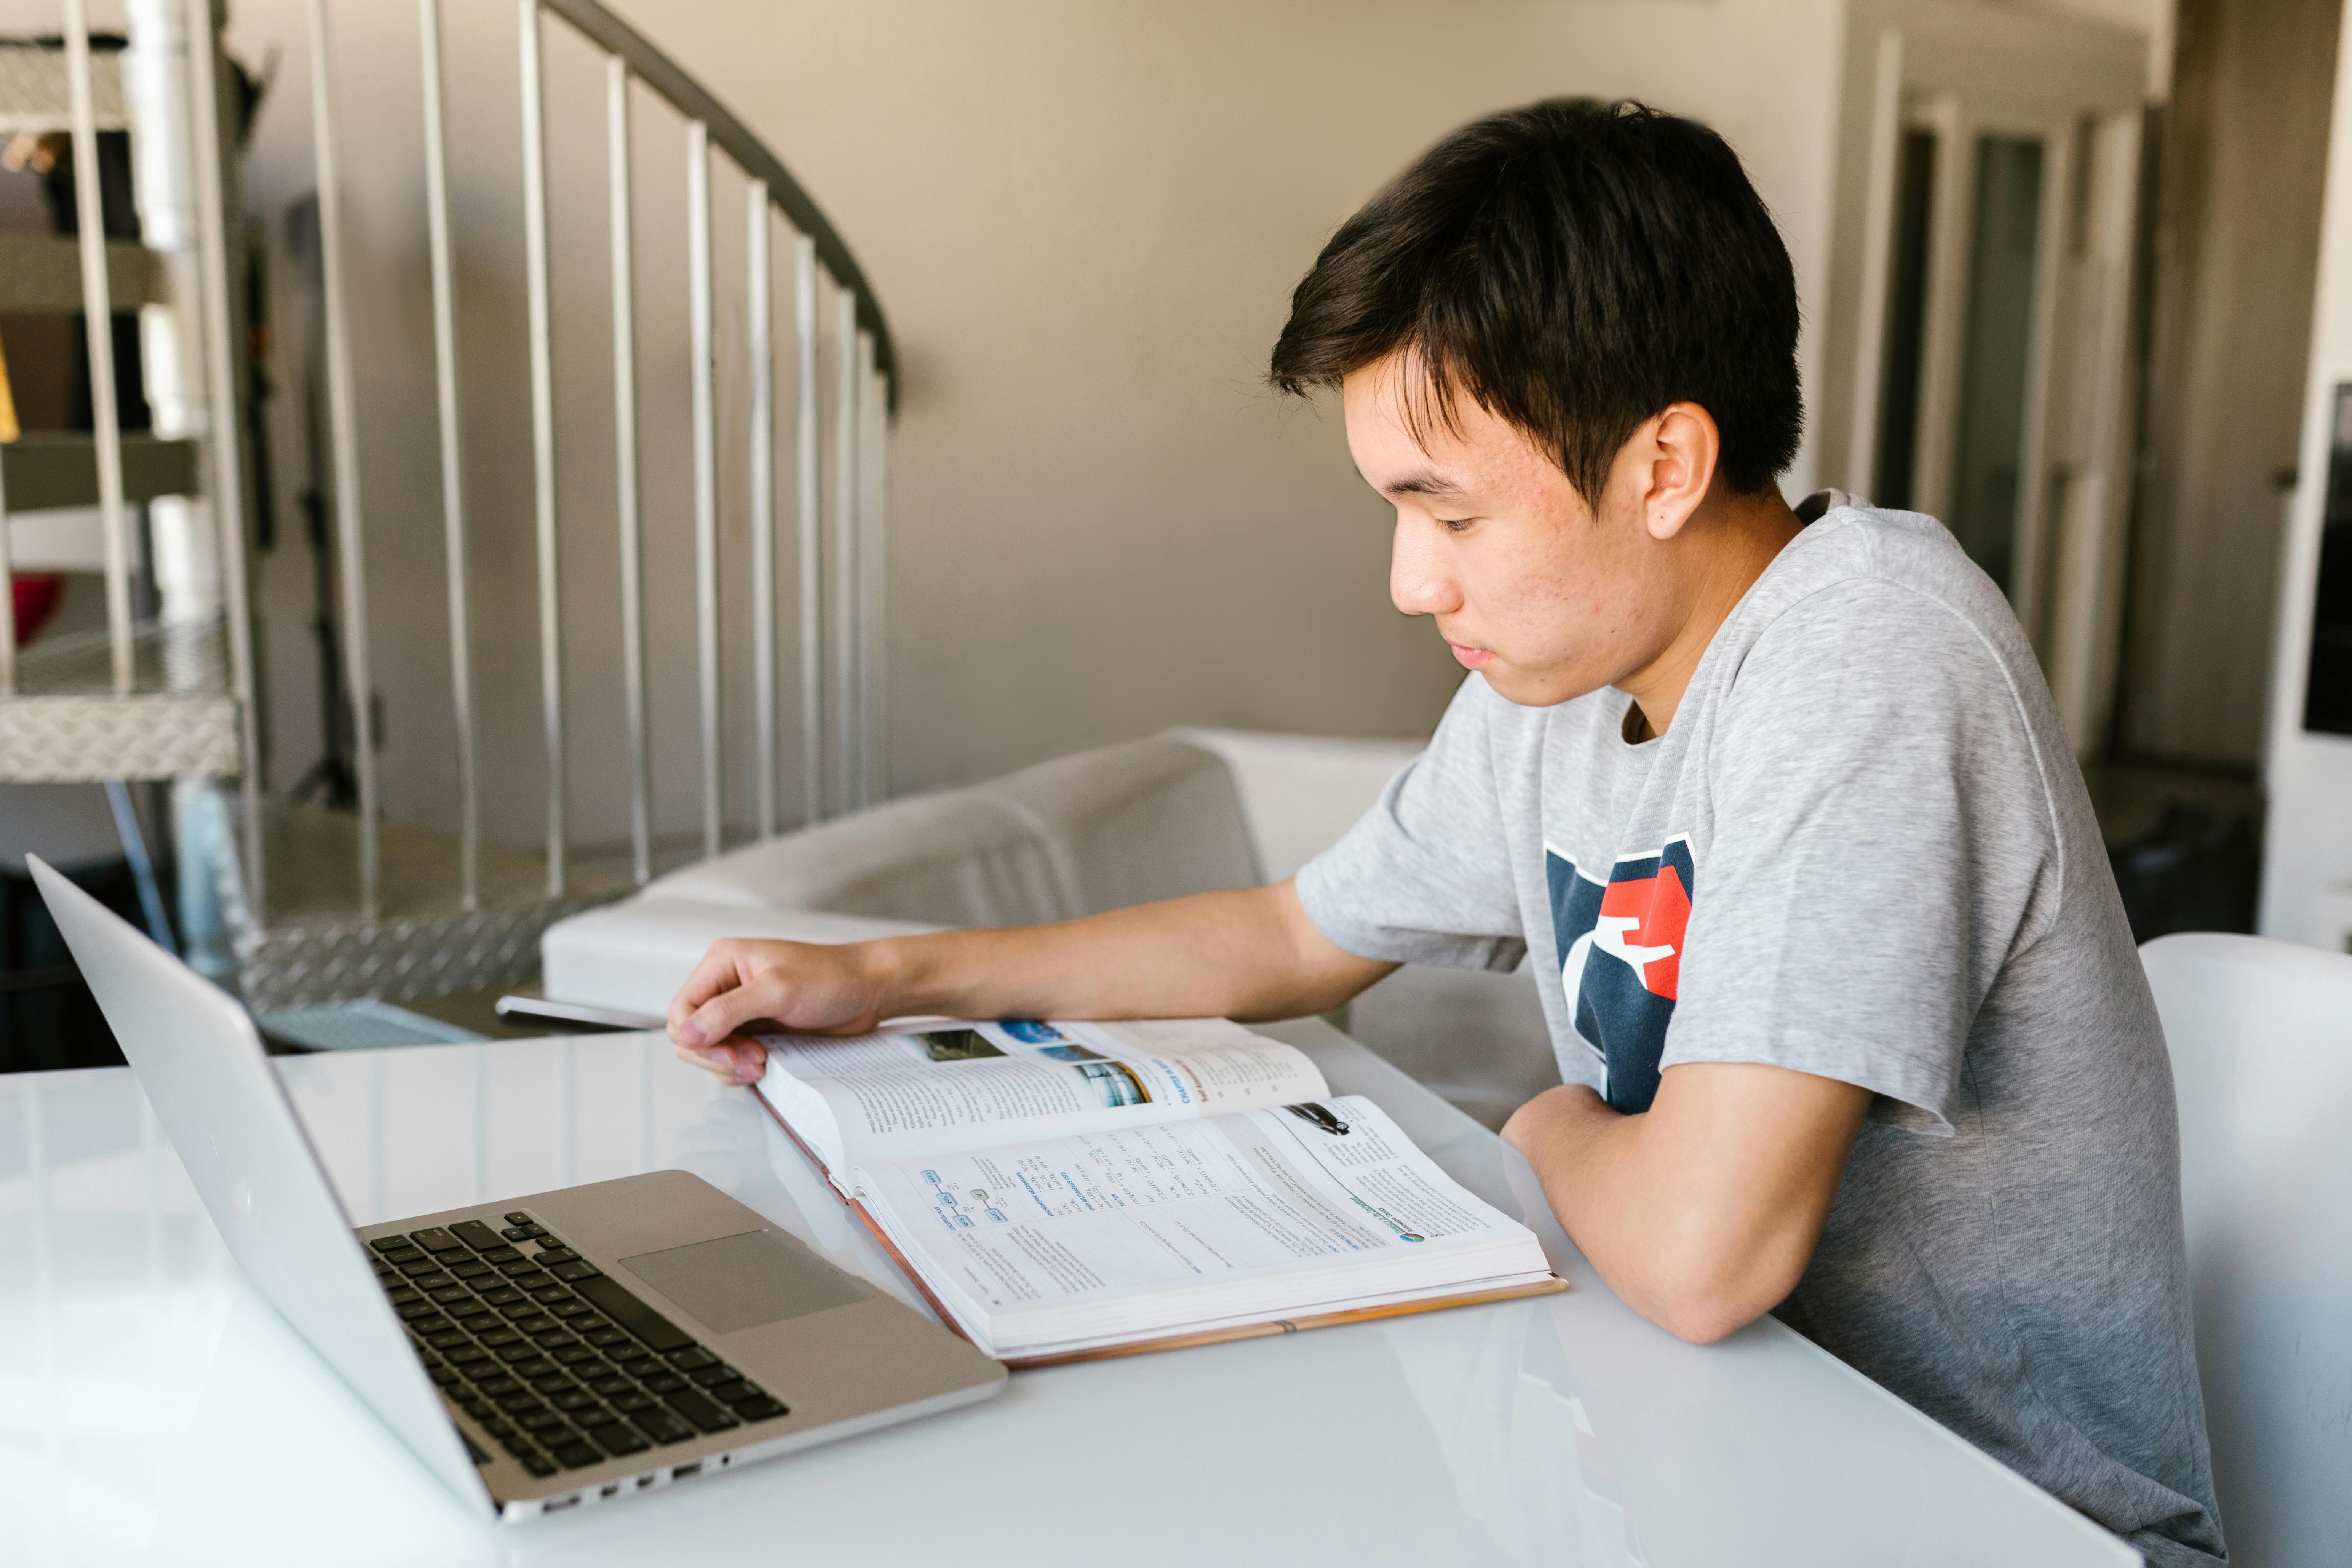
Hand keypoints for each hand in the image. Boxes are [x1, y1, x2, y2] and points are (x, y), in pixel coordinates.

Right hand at [667, 938, 895, 1083]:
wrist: (868, 991)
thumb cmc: (830, 978)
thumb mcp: (778, 990)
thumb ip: (728, 1011)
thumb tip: (685, 1033)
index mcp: (722, 964)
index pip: (682, 1010)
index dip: (696, 1038)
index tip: (730, 1053)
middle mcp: (725, 986)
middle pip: (689, 1036)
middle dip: (716, 1055)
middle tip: (753, 1060)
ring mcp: (739, 1012)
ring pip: (708, 1052)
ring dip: (730, 1066)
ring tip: (763, 1062)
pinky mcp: (755, 1033)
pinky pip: (731, 1061)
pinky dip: (742, 1070)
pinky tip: (767, 1065)